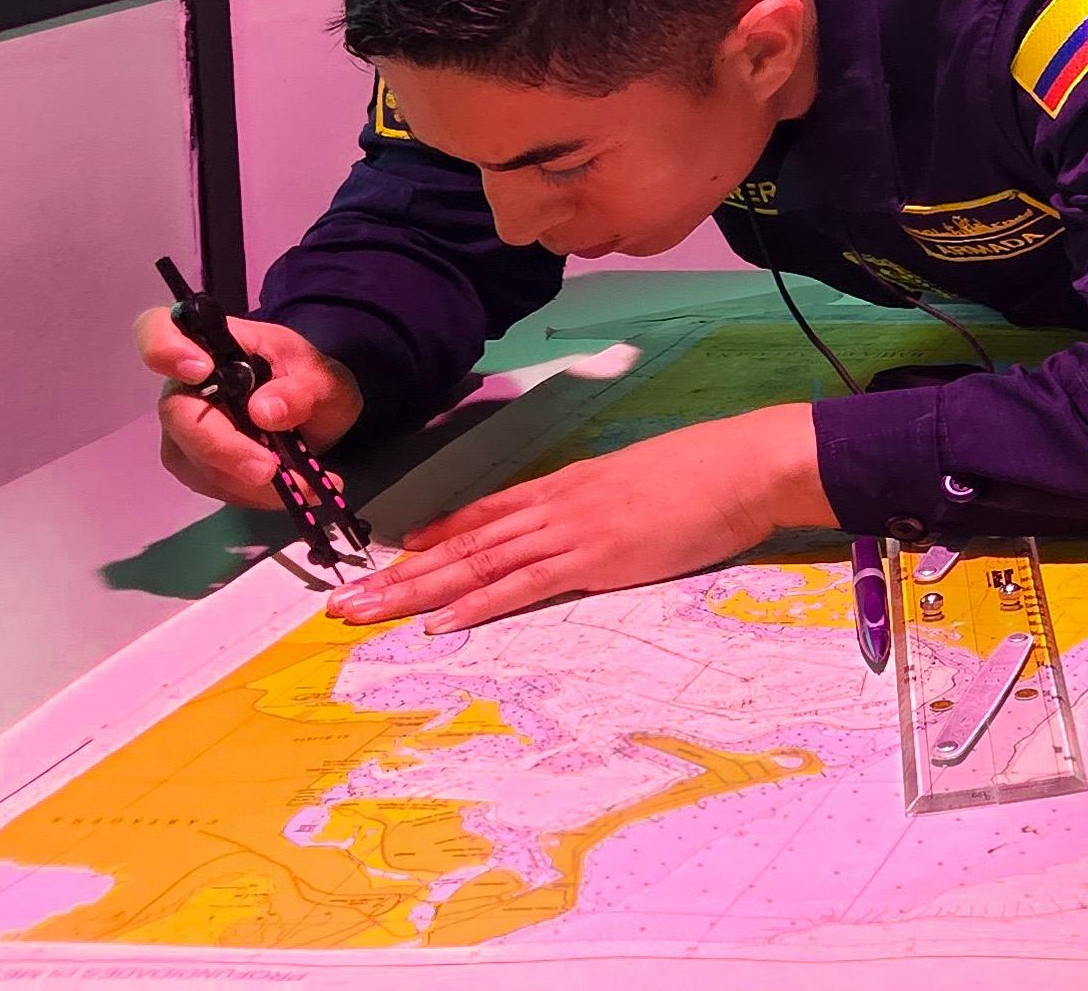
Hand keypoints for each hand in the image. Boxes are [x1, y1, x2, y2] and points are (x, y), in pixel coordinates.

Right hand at [139, 301, 364, 509]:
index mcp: (214, 344)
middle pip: (177, 413)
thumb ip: (304, 389)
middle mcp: (186, 385)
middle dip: (222, 446)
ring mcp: (184, 427)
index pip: (158, 329)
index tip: (200, 370)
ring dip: (246, 480)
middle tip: (269, 469)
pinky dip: (251, 493)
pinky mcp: (192, 463)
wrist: (314, 414)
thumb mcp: (326, 379)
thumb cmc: (310, 382)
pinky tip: (288, 491)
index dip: (165, 348)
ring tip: (302, 484)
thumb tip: (265, 411)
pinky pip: (210, 484)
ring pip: (194, 459)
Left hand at [328, 404, 829, 631]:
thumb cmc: (710, 473)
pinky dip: (476, 605)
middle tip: (343, 603)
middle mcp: (556, 505)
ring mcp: (570, 531)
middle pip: (463, 542)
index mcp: (569, 484)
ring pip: (475, 564)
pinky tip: (439, 624)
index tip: (392, 557)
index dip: (435, 537)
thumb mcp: (646, 482)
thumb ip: (612, 502)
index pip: (486, 513)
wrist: (744, 465)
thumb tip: (603, 519)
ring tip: (366, 615)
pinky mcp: (593, 560)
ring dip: (415, 593)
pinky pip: (521, 586)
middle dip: (399, 575)